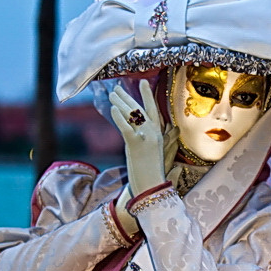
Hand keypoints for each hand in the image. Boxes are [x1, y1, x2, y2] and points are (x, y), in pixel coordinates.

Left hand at [110, 81, 164, 196]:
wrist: (152, 188)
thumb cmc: (152, 175)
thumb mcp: (156, 155)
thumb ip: (156, 142)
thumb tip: (158, 134)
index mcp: (158, 135)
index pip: (153, 110)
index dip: (147, 95)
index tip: (142, 82)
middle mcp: (154, 133)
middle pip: (139, 109)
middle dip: (127, 97)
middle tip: (117, 88)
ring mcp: (146, 138)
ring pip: (132, 115)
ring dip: (120, 102)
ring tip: (112, 94)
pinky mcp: (136, 145)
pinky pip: (126, 127)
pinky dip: (119, 117)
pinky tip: (113, 109)